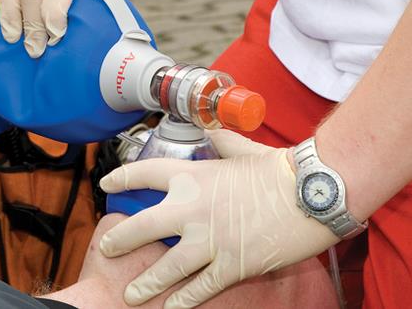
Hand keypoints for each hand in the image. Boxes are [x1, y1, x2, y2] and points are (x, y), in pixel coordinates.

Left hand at [99, 130, 338, 307]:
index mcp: (192, 176)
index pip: (145, 174)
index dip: (122, 178)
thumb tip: (210, 127)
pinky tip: (170, 307)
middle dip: (121, 239)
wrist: (311, 192)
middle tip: (107, 248)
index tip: (107, 185)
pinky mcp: (232, 264)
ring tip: (130, 293)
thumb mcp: (241, 149)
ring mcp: (210, 239)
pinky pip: (201, 286)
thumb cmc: (278, 169)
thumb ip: (220, 140)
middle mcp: (192, 208)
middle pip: (143, 227)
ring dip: (147, 282)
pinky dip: (184, 299)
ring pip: (168, 267)